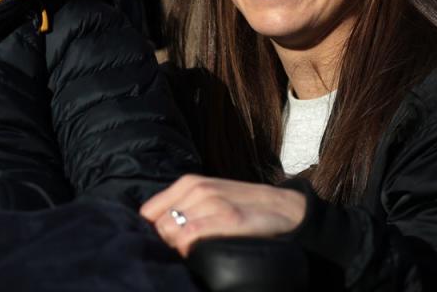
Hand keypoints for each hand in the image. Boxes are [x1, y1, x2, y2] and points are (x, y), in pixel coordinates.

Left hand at [139, 174, 306, 256]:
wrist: (287, 210)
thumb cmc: (243, 208)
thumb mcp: (209, 199)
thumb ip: (182, 209)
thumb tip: (155, 230)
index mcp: (189, 183)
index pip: (149, 212)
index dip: (154, 230)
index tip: (168, 242)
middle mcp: (199, 189)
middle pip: (159, 225)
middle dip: (167, 241)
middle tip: (184, 250)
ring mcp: (215, 202)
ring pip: (173, 230)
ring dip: (179, 246)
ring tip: (195, 252)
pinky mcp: (231, 219)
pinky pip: (192, 236)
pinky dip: (190, 248)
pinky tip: (201, 253)